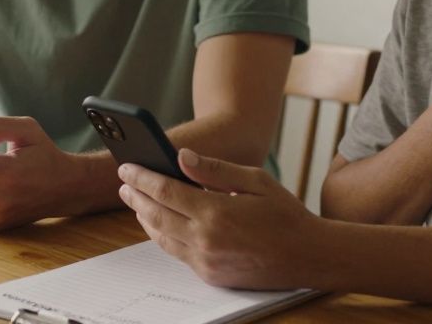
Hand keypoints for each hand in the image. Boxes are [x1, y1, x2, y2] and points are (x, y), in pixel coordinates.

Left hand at [118, 148, 323, 290]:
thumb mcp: (255, 180)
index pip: (165, 190)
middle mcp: (205, 240)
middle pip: (156, 215)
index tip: (126, 167)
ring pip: (161, 237)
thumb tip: (181, 156)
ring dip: (144, 217)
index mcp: (215, 212)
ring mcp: (206, 261)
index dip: (142, 177)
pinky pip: (177, 253)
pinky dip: (163, 236)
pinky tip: (160, 223)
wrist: (308, 256)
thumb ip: (214, 169)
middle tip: (124, 182)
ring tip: (136, 201)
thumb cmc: (285, 214)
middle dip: (136, 196)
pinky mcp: (210, 275)